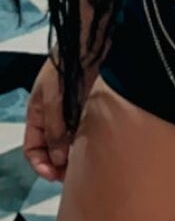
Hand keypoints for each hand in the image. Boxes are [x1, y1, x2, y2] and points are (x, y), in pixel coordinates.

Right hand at [23, 57, 93, 182]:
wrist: (89, 45)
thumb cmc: (65, 68)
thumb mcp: (54, 100)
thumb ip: (55, 130)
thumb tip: (58, 159)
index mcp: (37, 115)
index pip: (33, 148)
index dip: (40, 164)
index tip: (53, 175)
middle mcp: (54, 117)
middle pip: (52, 149)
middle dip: (59, 164)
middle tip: (72, 176)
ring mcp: (72, 113)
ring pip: (70, 142)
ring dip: (74, 154)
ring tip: (84, 164)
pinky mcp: (90, 108)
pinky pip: (85, 131)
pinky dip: (87, 142)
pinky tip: (95, 148)